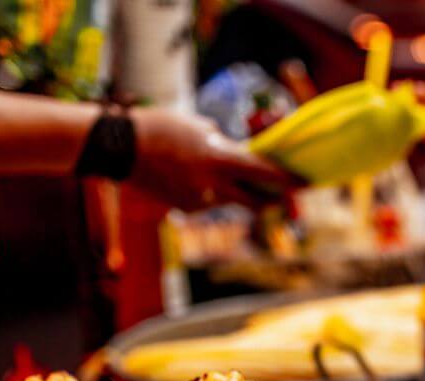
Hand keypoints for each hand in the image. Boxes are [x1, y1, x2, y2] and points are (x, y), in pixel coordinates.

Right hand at [127, 107, 302, 209]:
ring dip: (234, 191)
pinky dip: (209, 193)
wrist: (119, 147)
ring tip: (218, 172)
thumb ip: (224, 145)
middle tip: (285, 198)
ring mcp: (199, 201)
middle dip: (272, 201)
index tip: (305, 184)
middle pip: (256, 201)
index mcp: (220, 159)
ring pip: (229, 200)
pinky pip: (208, 202)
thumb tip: (240, 158)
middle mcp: (213, 185)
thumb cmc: (160, 127)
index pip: (265, 173)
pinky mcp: (186, 209)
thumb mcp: (199, 128)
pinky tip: (189, 177)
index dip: (287, 181)